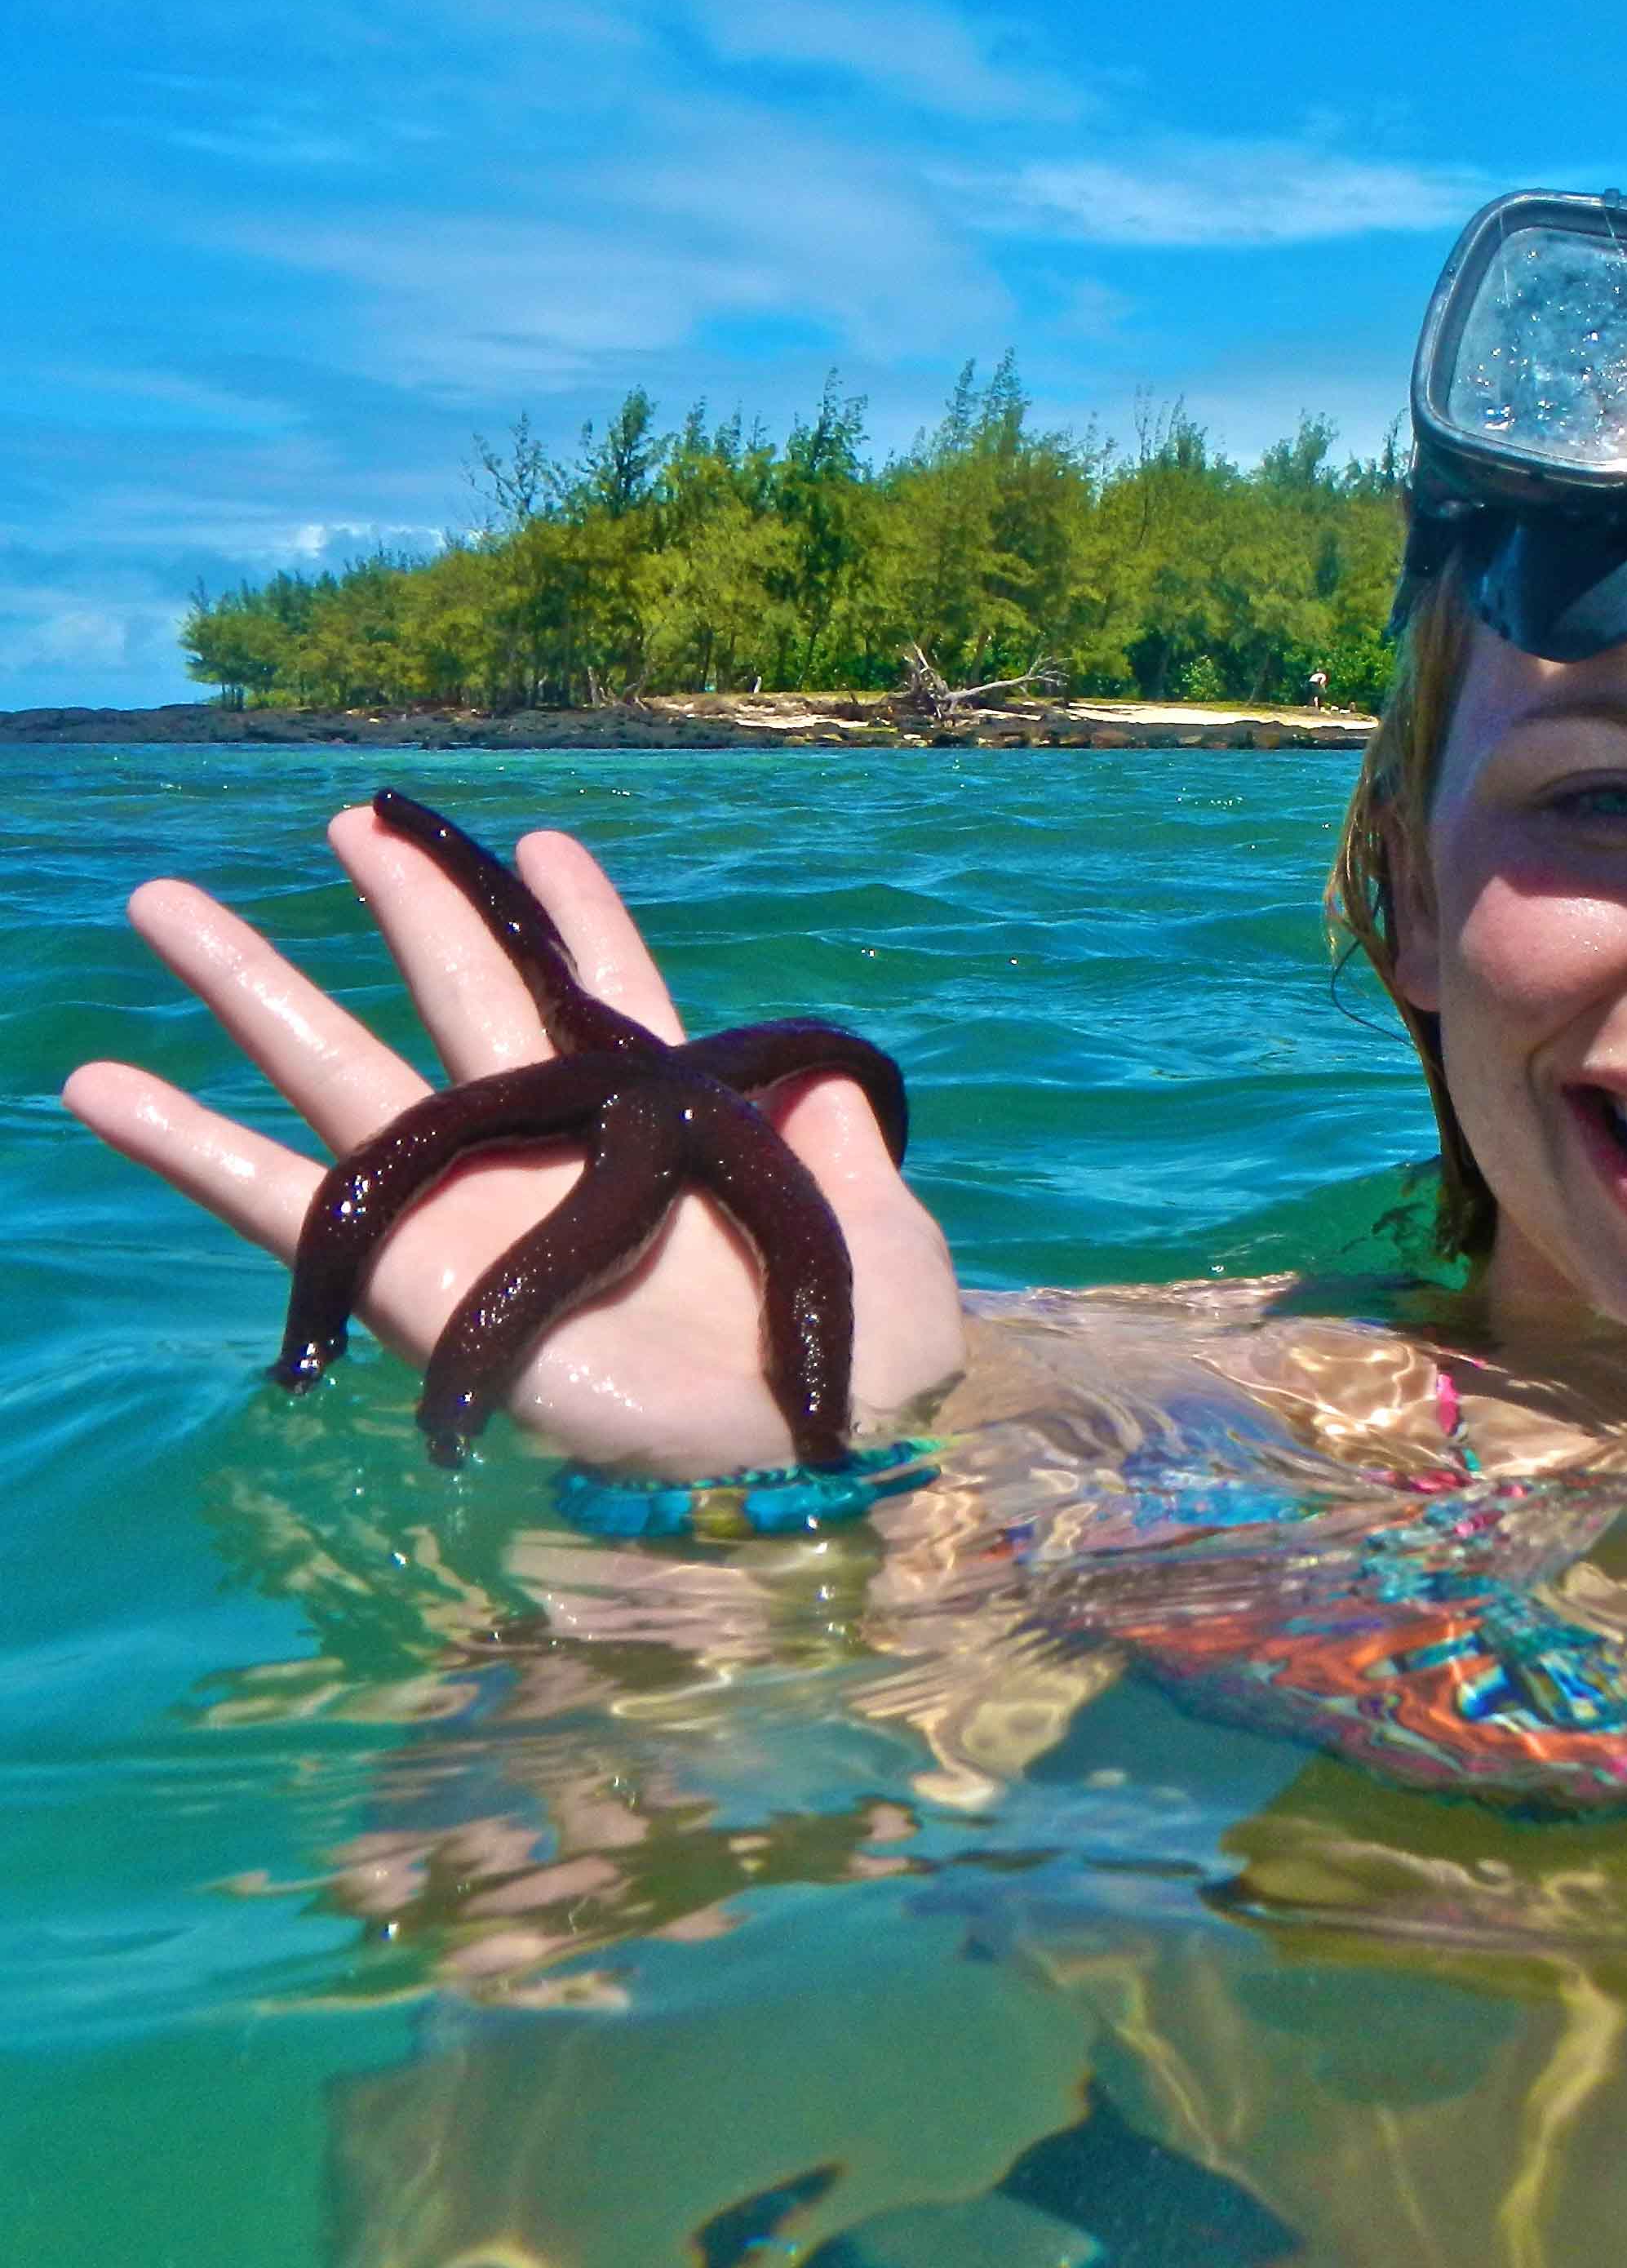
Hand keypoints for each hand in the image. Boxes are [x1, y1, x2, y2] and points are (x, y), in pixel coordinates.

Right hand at [62, 805, 964, 1473]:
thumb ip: (838, 1141)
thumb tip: (819, 1079)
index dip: (577, 919)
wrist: (811, 1449)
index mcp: (663, 1118)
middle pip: (460, 990)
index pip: (605, 990)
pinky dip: (188, 1147)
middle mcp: (554, 1145)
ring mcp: (475, 1202)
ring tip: (161, 905)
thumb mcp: (883, 1226)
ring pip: (342, 1070)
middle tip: (352, 818)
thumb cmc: (860, 1353)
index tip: (540, 844)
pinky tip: (102, 1084)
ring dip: (250, 987)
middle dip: (405, 903)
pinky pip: (281, 1205)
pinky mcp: (415, 1276)